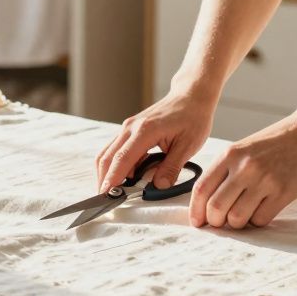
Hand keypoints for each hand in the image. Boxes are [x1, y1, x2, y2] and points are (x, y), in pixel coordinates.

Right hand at [96, 88, 215, 191]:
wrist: (191, 96)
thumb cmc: (193, 117)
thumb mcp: (189, 145)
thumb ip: (172, 166)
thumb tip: (159, 186)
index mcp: (145, 131)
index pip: (122, 159)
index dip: (112, 179)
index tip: (106, 195)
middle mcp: (131, 128)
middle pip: (107, 157)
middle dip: (104, 179)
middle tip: (107, 199)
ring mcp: (128, 128)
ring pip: (108, 153)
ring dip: (109, 173)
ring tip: (117, 192)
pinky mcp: (130, 130)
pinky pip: (116, 150)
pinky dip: (117, 165)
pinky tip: (129, 178)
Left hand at [189, 112, 296, 228]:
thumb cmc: (277, 142)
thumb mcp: (244, 148)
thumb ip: (226, 170)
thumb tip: (208, 202)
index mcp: (230, 154)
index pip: (201, 188)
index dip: (196, 210)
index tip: (197, 222)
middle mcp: (244, 167)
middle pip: (216, 207)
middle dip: (215, 222)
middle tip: (221, 223)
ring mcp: (264, 180)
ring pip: (237, 218)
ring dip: (237, 224)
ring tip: (244, 216)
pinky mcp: (284, 192)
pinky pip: (260, 219)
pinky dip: (258, 221)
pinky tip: (262, 210)